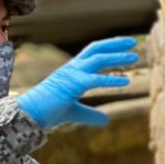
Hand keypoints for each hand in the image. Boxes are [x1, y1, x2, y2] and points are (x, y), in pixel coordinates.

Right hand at [18, 37, 137, 129]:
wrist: (30, 115)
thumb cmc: (48, 111)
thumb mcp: (75, 112)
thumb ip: (91, 114)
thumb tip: (106, 120)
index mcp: (72, 70)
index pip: (93, 52)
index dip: (109, 47)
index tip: (126, 46)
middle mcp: (73, 68)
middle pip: (97, 49)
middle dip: (115, 44)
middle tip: (133, 44)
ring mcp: (72, 75)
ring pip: (98, 59)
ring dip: (117, 57)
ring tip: (135, 57)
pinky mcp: (72, 85)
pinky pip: (95, 80)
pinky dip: (112, 79)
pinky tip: (127, 82)